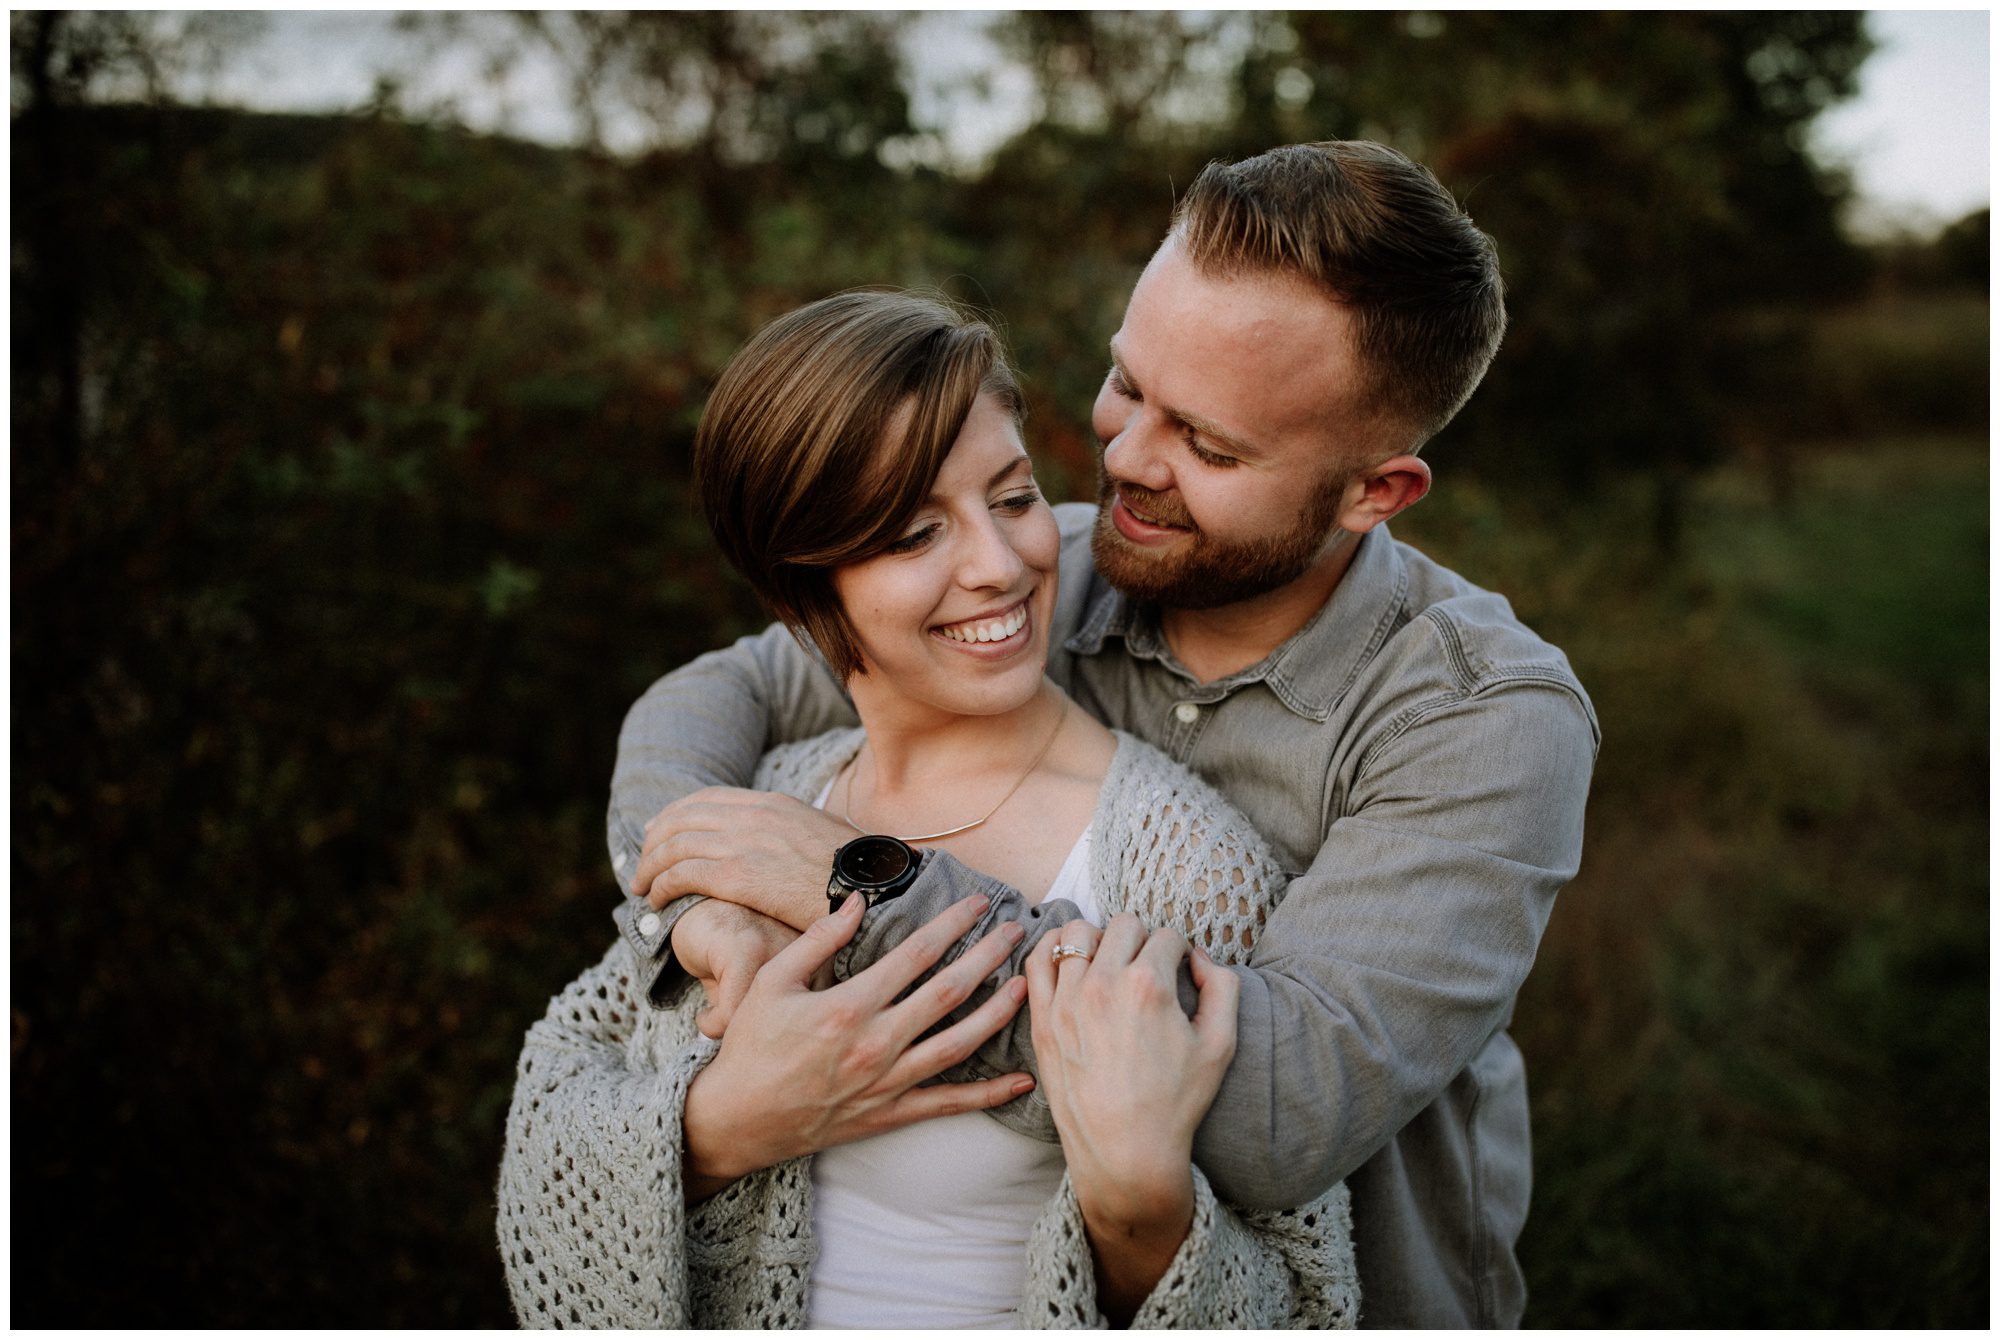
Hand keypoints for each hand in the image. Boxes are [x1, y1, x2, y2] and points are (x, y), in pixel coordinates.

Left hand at [632, 786, 851, 929]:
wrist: (872, 889)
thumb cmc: (857, 873)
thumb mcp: (824, 834)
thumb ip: (797, 830)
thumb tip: (793, 840)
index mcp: (773, 803)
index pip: (709, 799)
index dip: (676, 813)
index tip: (659, 829)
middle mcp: (753, 816)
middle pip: (683, 818)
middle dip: (654, 841)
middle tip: (642, 863)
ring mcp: (743, 843)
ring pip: (675, 847)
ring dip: (650, 868)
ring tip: (643, 888)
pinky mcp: (738, 876)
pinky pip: (682, 875)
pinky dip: (661, 886)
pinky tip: (657, 901)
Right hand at [681, 892, 1034, 1200]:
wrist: (737, 1119)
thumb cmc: (752, 1046)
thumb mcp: (772, 981)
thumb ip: (818, 940)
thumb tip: (855, 902)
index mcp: (849, 1006)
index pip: (916, 954)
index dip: (952, 924)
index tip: (978, 903)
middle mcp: (876, 1043)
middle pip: (949, 992)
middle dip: (987, 956)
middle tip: (1016, 930)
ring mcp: (887, 1082)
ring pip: (959, 1044)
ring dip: (998, 1013)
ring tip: (1026, 985)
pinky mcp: (890, 1114)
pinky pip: (948, 1103)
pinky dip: (988, 1094)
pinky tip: (1021, 1080)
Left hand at [1025, 914, 1240, 1321]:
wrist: (1125, 1152)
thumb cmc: (1175, 1102)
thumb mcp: (1221, 1044)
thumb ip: (1222, 985)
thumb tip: (1198, 957)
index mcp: (1149, 984)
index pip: (1167, 936)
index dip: (1180, 953)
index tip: (1179, 973)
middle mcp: (1103, 983)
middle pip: (1125, 925)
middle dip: (1142, 940)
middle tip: (1148, 970)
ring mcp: (1066, 999)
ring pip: (1077, 931)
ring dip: (1099, 940)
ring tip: (1109, 965)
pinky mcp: (1042, 1018)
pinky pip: (1037, 959)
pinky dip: (1053, 951)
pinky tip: (1070, 965)